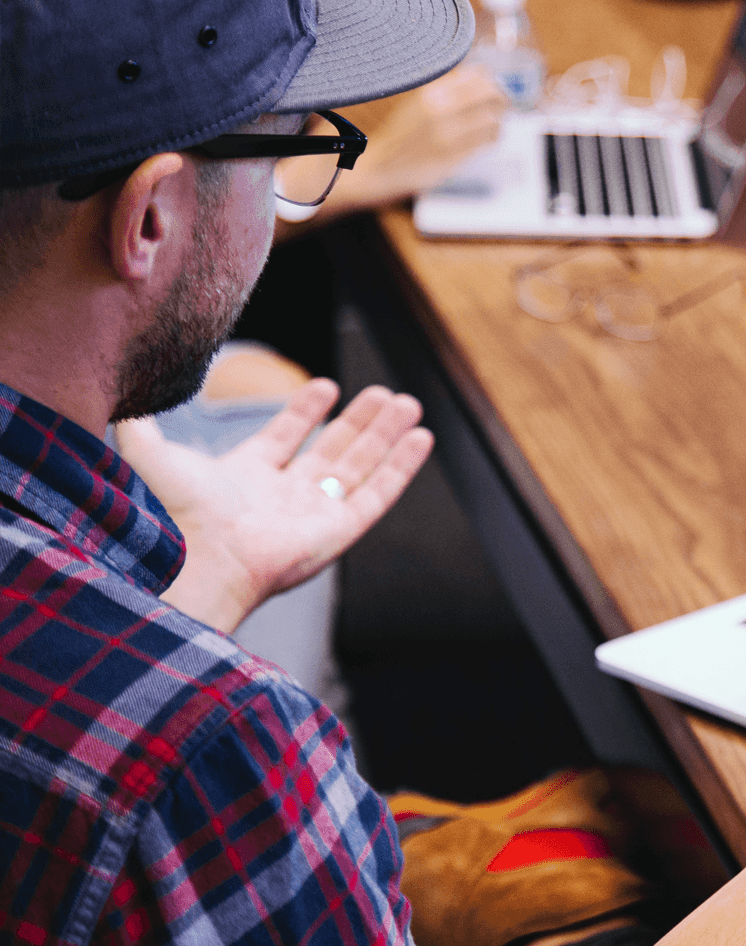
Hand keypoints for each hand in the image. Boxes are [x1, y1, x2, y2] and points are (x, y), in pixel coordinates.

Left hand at [116, 380, 433, 632]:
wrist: (195, 559)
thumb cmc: (172, 514)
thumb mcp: (153, 455)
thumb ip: (142, 425)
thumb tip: (125, 394)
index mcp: (244, 481)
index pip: (284, 440)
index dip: (304, 413)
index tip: (327, 387)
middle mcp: (282, 498)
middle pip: (332, 452)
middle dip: (359, 422)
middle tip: (383, 394)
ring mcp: (313, 515)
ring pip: (360, 468)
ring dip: (386, 435)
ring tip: (407, 403)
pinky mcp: (339, 532)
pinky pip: (378, 494)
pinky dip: (402, 466)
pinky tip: (420, 437)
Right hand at [276, 65, 508, 221]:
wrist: (379, 165)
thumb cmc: (401, 134)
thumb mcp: (418, 102)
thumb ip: (446, 89)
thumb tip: (480, 76)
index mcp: (430, 92)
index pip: (477, 76)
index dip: (490, 82)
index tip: (493, 87)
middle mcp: (440, 109)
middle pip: (490, 95)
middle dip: (502, 99)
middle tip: (503, 105)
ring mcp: (448, 134)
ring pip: (493, 119)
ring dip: (499, 121)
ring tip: (495, 124)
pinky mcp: (454, 156)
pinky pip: (487, 141)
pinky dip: (494, 137)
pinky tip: (488, 138)